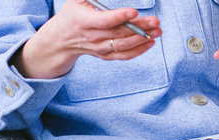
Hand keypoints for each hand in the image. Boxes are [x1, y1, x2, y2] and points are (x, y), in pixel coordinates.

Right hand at [12, 0, 161, 78]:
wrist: (62, 39)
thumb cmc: (72, 15)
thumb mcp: (77, 0)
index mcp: (83, 21)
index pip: (104, 21)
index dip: (120, 17)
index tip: (134, 12)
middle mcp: (92, 37)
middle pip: (119, 33)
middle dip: (140, 27)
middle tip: (155, 21)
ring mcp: (100, 48)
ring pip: (124, 46)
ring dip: (142, 39)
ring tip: (157, 31)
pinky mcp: (105, 55)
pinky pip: (124, 56)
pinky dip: (138, 50)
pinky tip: (150, 42)